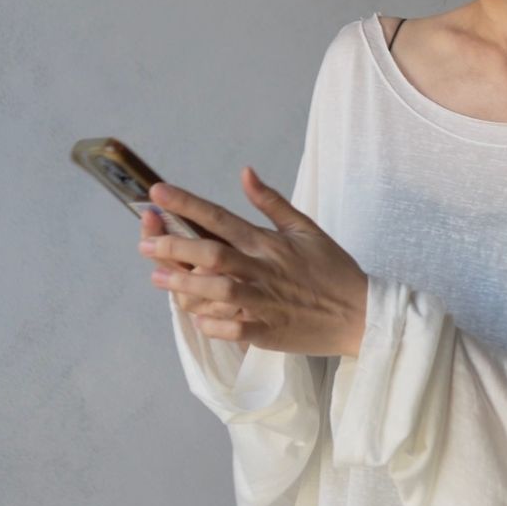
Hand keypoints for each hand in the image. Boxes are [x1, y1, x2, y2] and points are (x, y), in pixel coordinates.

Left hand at [137, 166, 368, 357]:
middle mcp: (262, 270)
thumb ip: (271, 202)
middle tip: (145, 241)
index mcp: (269, 243)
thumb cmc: (333, 269)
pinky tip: (194, 316)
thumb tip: (245, 173)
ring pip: (214, 291)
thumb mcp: (306, 229)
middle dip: (173, 245)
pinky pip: (230, 328)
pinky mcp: (266, 332)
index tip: (157, 192)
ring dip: (183, 283)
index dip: (186, 203)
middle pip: (209, 254)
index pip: (220, 217)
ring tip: (158, 278)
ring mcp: (263, 303)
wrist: (361, 314)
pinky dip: (210, 322)